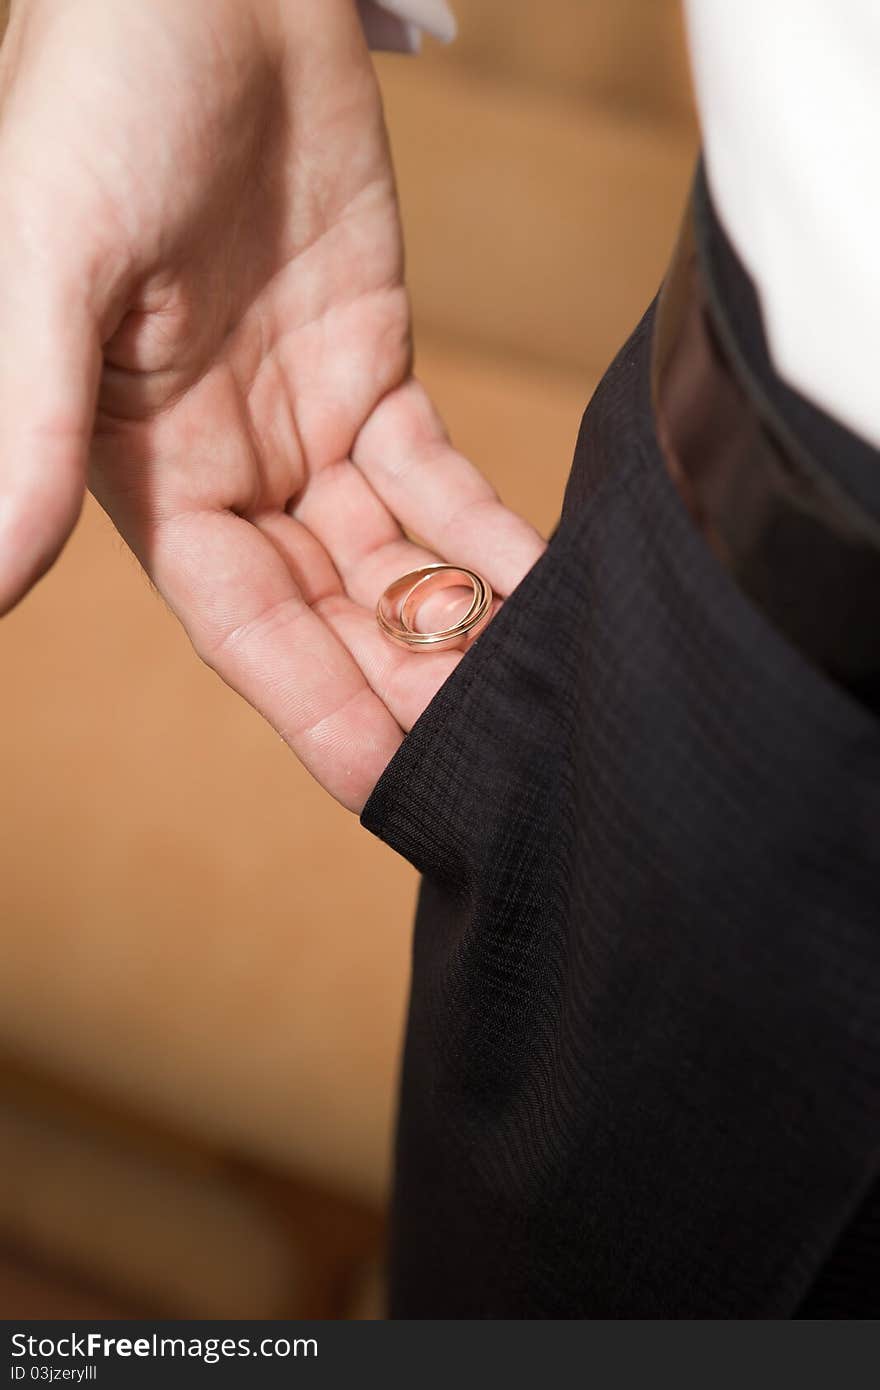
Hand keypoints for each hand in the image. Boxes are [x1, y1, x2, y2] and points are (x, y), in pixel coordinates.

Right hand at [0, 0, 543, 810]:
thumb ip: (19, 424)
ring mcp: (301, 425)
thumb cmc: (99, 94)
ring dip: (450, 624)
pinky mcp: (370, 371)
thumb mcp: (48, 258)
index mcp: (142, 469)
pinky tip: (539, 587)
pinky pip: (434, 477)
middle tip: (485, 763)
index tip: (386, 785)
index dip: (312, 705)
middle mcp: (224, 469)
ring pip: (386, 561)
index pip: (240, 621)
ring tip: (527, 697)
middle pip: (325, 612)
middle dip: (399, 686)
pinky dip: (484, 531)